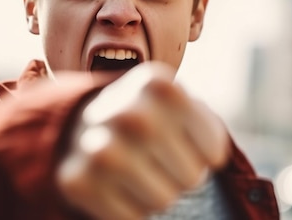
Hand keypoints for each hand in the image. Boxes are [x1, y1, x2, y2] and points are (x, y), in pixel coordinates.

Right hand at [56, 62, 230, 219]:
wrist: (88, 124)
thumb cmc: (151, 119)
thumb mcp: (184, 106)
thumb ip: (211, 131)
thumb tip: (210, 160)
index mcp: (158, 85)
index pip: (215, 153)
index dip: (204, 153)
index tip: (181, 136)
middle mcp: (127, 112)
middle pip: (191, 179)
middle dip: (180, 174)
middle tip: (157, 154)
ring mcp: (98, 147)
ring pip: (163, 201)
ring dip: (156, 192)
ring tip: (138, 166)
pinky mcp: (76, 180)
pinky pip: (133, 218)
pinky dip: (131, 208)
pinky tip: (116, 182)